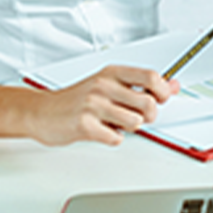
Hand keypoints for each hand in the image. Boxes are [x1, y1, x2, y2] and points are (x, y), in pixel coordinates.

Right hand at [0, 65, 179, 145]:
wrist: (40, 112)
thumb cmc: (76, 100)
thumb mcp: (109, 84)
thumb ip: (141, 85)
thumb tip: (173, 85)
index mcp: (112, 73)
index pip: (151, 77)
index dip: (163, 91)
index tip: (160, 99)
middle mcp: (104, 85)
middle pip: (149, 103)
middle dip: (148, 116)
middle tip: (135, 117)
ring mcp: (94, 105)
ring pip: (135, 123)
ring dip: (128, 128)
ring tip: (112, 123)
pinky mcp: (85, 124)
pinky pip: (116, 138)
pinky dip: (112, 139)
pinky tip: (100, 132)